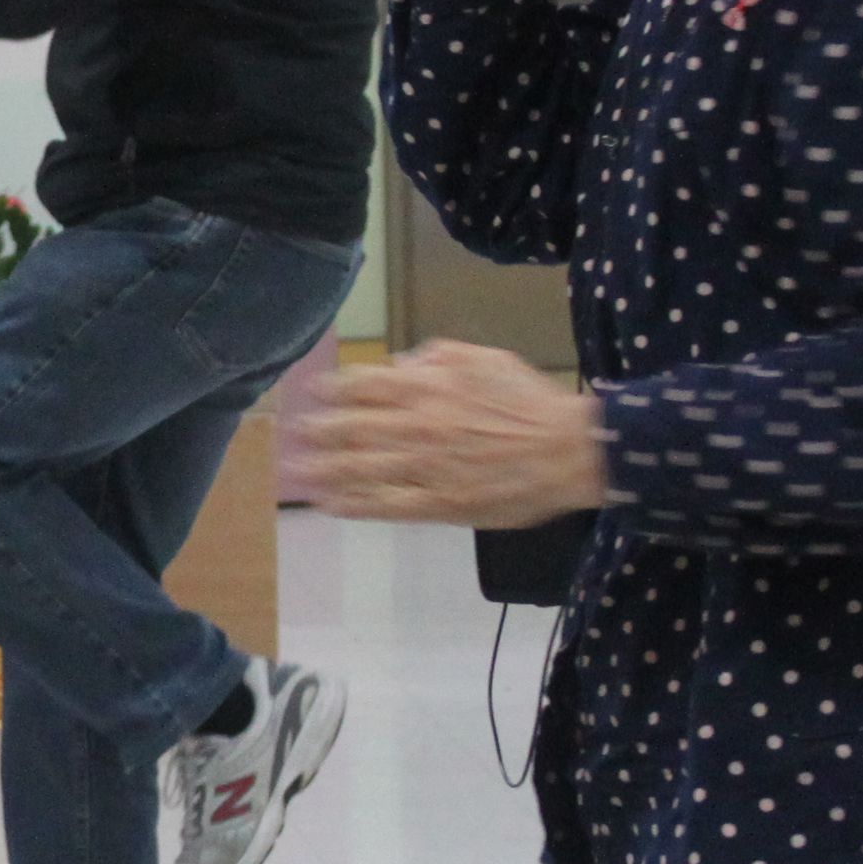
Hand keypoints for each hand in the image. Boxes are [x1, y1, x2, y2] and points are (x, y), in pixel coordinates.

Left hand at [300, 341, 610, 528]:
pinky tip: (331, 505)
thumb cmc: (530, 402)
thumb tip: (400, 363)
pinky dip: (355, 506)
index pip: (365, 386)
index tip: (314, 392)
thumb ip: (438, 357)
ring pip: (360, 469)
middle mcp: (417, 426)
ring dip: (323, 470)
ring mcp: (425, 468)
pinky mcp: (437, 504)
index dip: (335, 389)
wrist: (567, 451)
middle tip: (295, 432)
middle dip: (319, 430)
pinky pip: (386, 506)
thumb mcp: (485, 359)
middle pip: (354, 428)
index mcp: (428, 388)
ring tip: (295, 471)